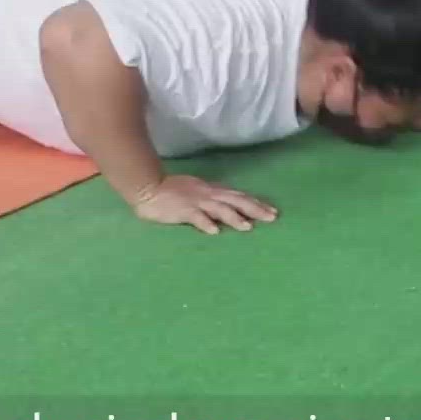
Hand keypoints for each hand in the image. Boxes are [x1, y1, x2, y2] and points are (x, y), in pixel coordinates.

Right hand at [130, 175, 277, 235]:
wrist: (148, 187)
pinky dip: (206, 224)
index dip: (255, 203)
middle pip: (235, 201)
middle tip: (271, 218)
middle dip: (254, 209)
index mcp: (211, 190)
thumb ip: (210, 200)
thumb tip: (226, 211)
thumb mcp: (196, 192)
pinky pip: (196, 217)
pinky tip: (214, 232)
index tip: (272, 211)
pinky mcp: (182, 210)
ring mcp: (195, 201)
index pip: (238, 196)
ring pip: (220, 208)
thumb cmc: (170, 191)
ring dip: (234, 217)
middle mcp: (208, 194)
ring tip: (248, 227)